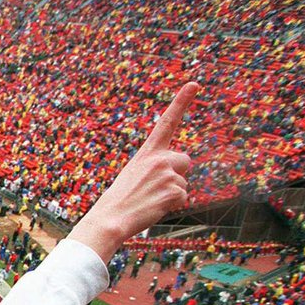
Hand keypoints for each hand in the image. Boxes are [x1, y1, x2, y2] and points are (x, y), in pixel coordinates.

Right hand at [70, 82, 198, 261]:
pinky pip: (183, 198)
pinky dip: (172, 206)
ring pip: (183, 183)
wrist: (110, 219)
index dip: (182, 102)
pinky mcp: (175, 190)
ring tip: (149, 201)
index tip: (194, 84)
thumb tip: (177, 178)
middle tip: (155, 189)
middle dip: (177, 174)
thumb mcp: (133, 175)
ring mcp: (168, 174)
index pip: (167, 123)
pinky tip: (154, 208)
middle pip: (184, 161)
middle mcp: (159, 159)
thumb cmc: (119, 201)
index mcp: (147, 153)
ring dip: (171, 194)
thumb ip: (155, 168)